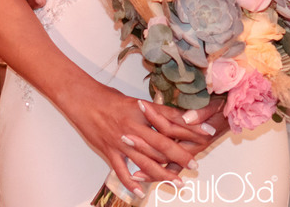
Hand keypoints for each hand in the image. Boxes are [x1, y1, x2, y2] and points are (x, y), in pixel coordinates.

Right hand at [62, 84, 212, 196]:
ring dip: (163, 173)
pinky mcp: (109, 152)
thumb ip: (156, 111)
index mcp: (142, 112)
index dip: (191, 127)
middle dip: (181, 155)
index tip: (207, 131)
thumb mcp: (135, 100)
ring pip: (145, 161)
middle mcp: (134, 128)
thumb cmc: (107, 97)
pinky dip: (131, 182)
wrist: (82, 99)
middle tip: (195, 164)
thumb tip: (176, 117)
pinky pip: (122, 171)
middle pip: (162, 144)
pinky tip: (141, 191)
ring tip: (177, 181)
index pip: (172, 121)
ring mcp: (121, 142)